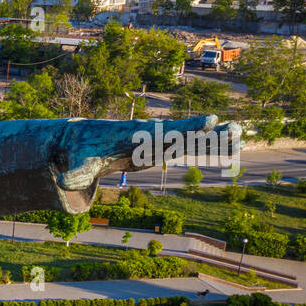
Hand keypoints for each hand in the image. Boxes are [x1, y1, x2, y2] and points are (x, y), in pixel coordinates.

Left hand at [56, 115, 241, 190]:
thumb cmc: (82, 151)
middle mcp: (151, 136)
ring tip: (243, 135)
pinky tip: (230, 147)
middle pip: (184, 134)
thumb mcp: (78, 164)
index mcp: (136, 137)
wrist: (84, 140)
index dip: (186, 128)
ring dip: (215, 139)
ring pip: (191, 140)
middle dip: (208, 132)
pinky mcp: (161, 149)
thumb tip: (62, 183)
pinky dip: (206, 147)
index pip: (164, 132)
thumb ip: (74, 174)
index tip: (208, 121)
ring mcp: (158, 142)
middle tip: (236, 128)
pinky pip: (188, 148)